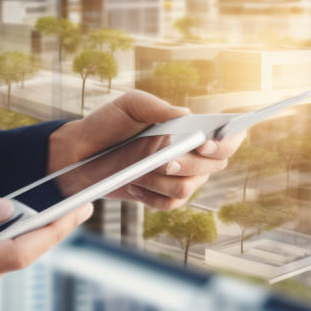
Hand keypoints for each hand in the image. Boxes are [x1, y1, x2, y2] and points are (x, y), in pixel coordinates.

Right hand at [0, 182, 91, 305]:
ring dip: (28, 242)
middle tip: (75, 211)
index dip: (52, 234)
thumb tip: (9, 210)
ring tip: (50, 218)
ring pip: (7, 266)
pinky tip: (16, 233)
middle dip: (49, 234)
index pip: (17, 253)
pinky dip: (8, 251)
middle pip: (20, 260)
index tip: (75, 215)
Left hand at [48, 90, 244, 209]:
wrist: (82, 151)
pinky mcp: (163, 197)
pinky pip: (171, 204)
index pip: (229, 138)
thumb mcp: (128, 105)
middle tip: (163, 160)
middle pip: (214, 165)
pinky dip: (151, 196)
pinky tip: (134, 184)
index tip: (203, 142)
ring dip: (162, 180)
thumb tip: (184, 114)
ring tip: (138, 170)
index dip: (226, 142)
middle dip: (188, 163)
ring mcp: (180, 177)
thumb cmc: (109, 123)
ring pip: (189, 187)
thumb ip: (155, 106)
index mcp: (192, 128)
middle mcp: (193, 154)